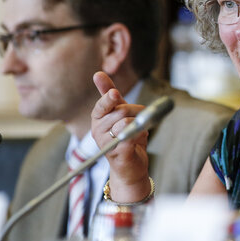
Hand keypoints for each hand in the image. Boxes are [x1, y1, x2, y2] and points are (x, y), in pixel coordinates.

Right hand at [91, 71, 150, 201]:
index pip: (102, 104)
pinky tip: (141, 136)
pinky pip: (131, 136)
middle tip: (142, 116)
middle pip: (120, 111)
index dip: (109, 98)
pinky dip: (140, 133)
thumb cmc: (127, 137)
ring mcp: (106, 143)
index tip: (116, 94)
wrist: (131, 166)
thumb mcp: (121, 112)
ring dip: (140, 122)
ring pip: (125, 122)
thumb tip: (98, 74)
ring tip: (140, 129)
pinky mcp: (117, 153)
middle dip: (137, 110)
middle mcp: (97, 130)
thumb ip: (110, 95)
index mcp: (98, 118)